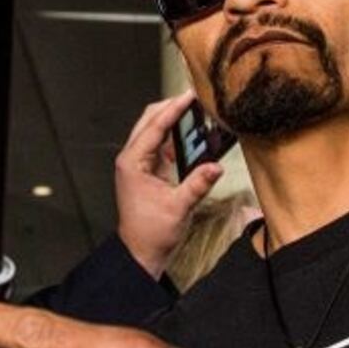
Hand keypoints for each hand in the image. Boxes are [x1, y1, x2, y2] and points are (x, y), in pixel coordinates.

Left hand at [114, 91, 224, 279]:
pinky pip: (161, 144)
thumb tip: (216, 166)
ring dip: (173, 119)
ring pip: (155, 130)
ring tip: (196, 108)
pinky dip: (175, 135)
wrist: (140, 252)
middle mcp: (132, 159)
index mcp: (133, 163)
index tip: (190, 94)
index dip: (173, 109)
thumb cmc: (151, 233)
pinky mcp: (148, 170)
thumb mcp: (178, 208)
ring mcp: (139, 163)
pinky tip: (193, 131)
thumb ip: (198, 184)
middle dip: (171, 106)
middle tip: (195, 97)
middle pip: (150, 121)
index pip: (154, 127)